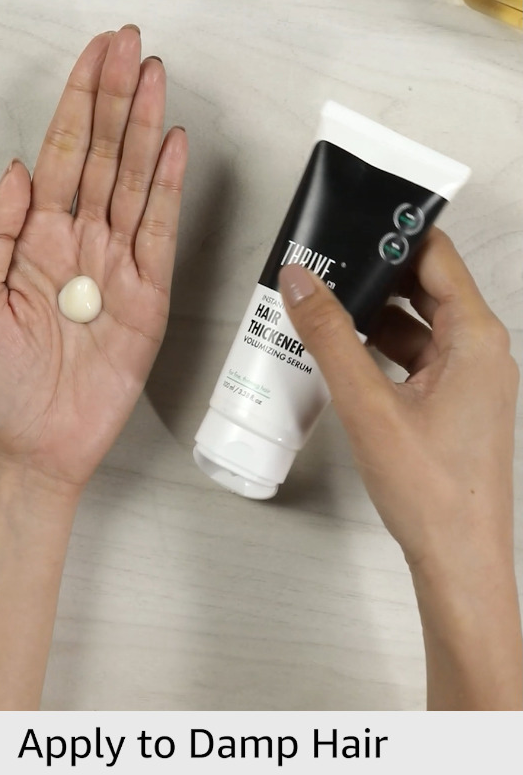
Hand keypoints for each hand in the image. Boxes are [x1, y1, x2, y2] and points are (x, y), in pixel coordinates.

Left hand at [0, 26, 187, 491]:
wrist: (27, 449)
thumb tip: (18, 168)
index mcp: (32, 236)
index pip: (60, 151)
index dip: (77, 101)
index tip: (94, 56)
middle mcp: (77, 240)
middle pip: (101, 152)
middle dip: (116, 96)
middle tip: (130, 44)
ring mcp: (116, 264)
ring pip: (134, 179)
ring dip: (146, 126)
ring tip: (155, 75)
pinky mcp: (148, 296)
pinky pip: (161, 231)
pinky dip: (169, 187)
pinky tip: (173, 146)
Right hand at [279, 227, 517, 569]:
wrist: (459, 563)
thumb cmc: (431, 491)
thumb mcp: (368, 405)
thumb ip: (331, 337)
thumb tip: (301, 281)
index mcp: (475, 338)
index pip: (437, 256)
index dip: (395, 232)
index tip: (355, 218)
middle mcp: (481, 351)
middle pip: (427, 286)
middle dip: (376, 271)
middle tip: (327, 258)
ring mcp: (470, 379)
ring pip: (419, 323)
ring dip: (374, 312)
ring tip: (324, 301)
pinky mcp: (456, 404)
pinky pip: (417, 356)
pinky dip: (381, 348)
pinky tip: (343, 351)